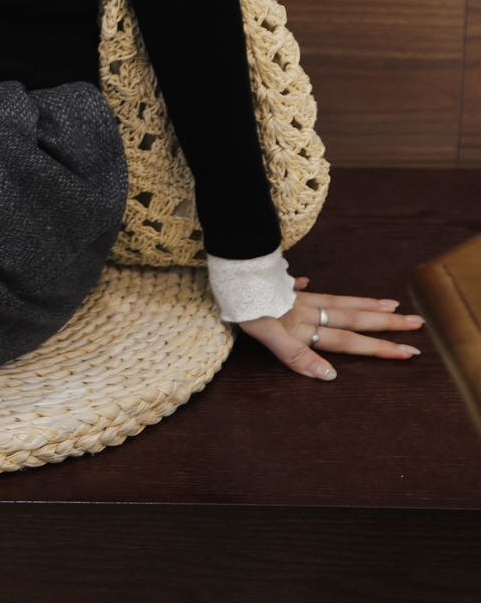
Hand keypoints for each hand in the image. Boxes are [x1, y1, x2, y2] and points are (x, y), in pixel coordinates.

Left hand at [235, 273, 425, 380]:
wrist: (230, 270)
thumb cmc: (245, 306)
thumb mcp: (267, 334)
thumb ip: (297, 356)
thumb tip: (331, 376)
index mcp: (306, 325)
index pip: (349, 340)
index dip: (378, 347)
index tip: (408, 351)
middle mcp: (307, 310)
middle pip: (353, 318)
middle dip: (386, 324)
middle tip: (416, 323)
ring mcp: (296, 298)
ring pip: (337, 301)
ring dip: (363, 305)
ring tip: (388, 303)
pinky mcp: (279, 287)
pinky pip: (299, 287)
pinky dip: (307, 287)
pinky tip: (309, 283)